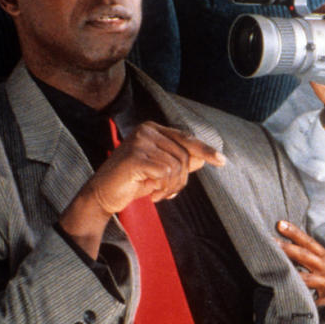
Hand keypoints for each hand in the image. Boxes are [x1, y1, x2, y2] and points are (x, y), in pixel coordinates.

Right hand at [86, 121, 224, 213]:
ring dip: (170, 186)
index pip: (185, 138)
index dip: (204, 150)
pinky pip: (165, 173)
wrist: (103, 195)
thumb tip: (203, 159)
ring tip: (157, 193)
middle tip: (167, 193)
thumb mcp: (159, 171)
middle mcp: (146, 130)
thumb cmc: (131, 182)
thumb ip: (178, 161)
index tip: (222, 161)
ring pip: (176, 166)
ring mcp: (140, 141)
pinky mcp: (135, 156)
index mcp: (152, 129)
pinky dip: (161, 188)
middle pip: (183, 155)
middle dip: (180, 179)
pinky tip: (150, 194)